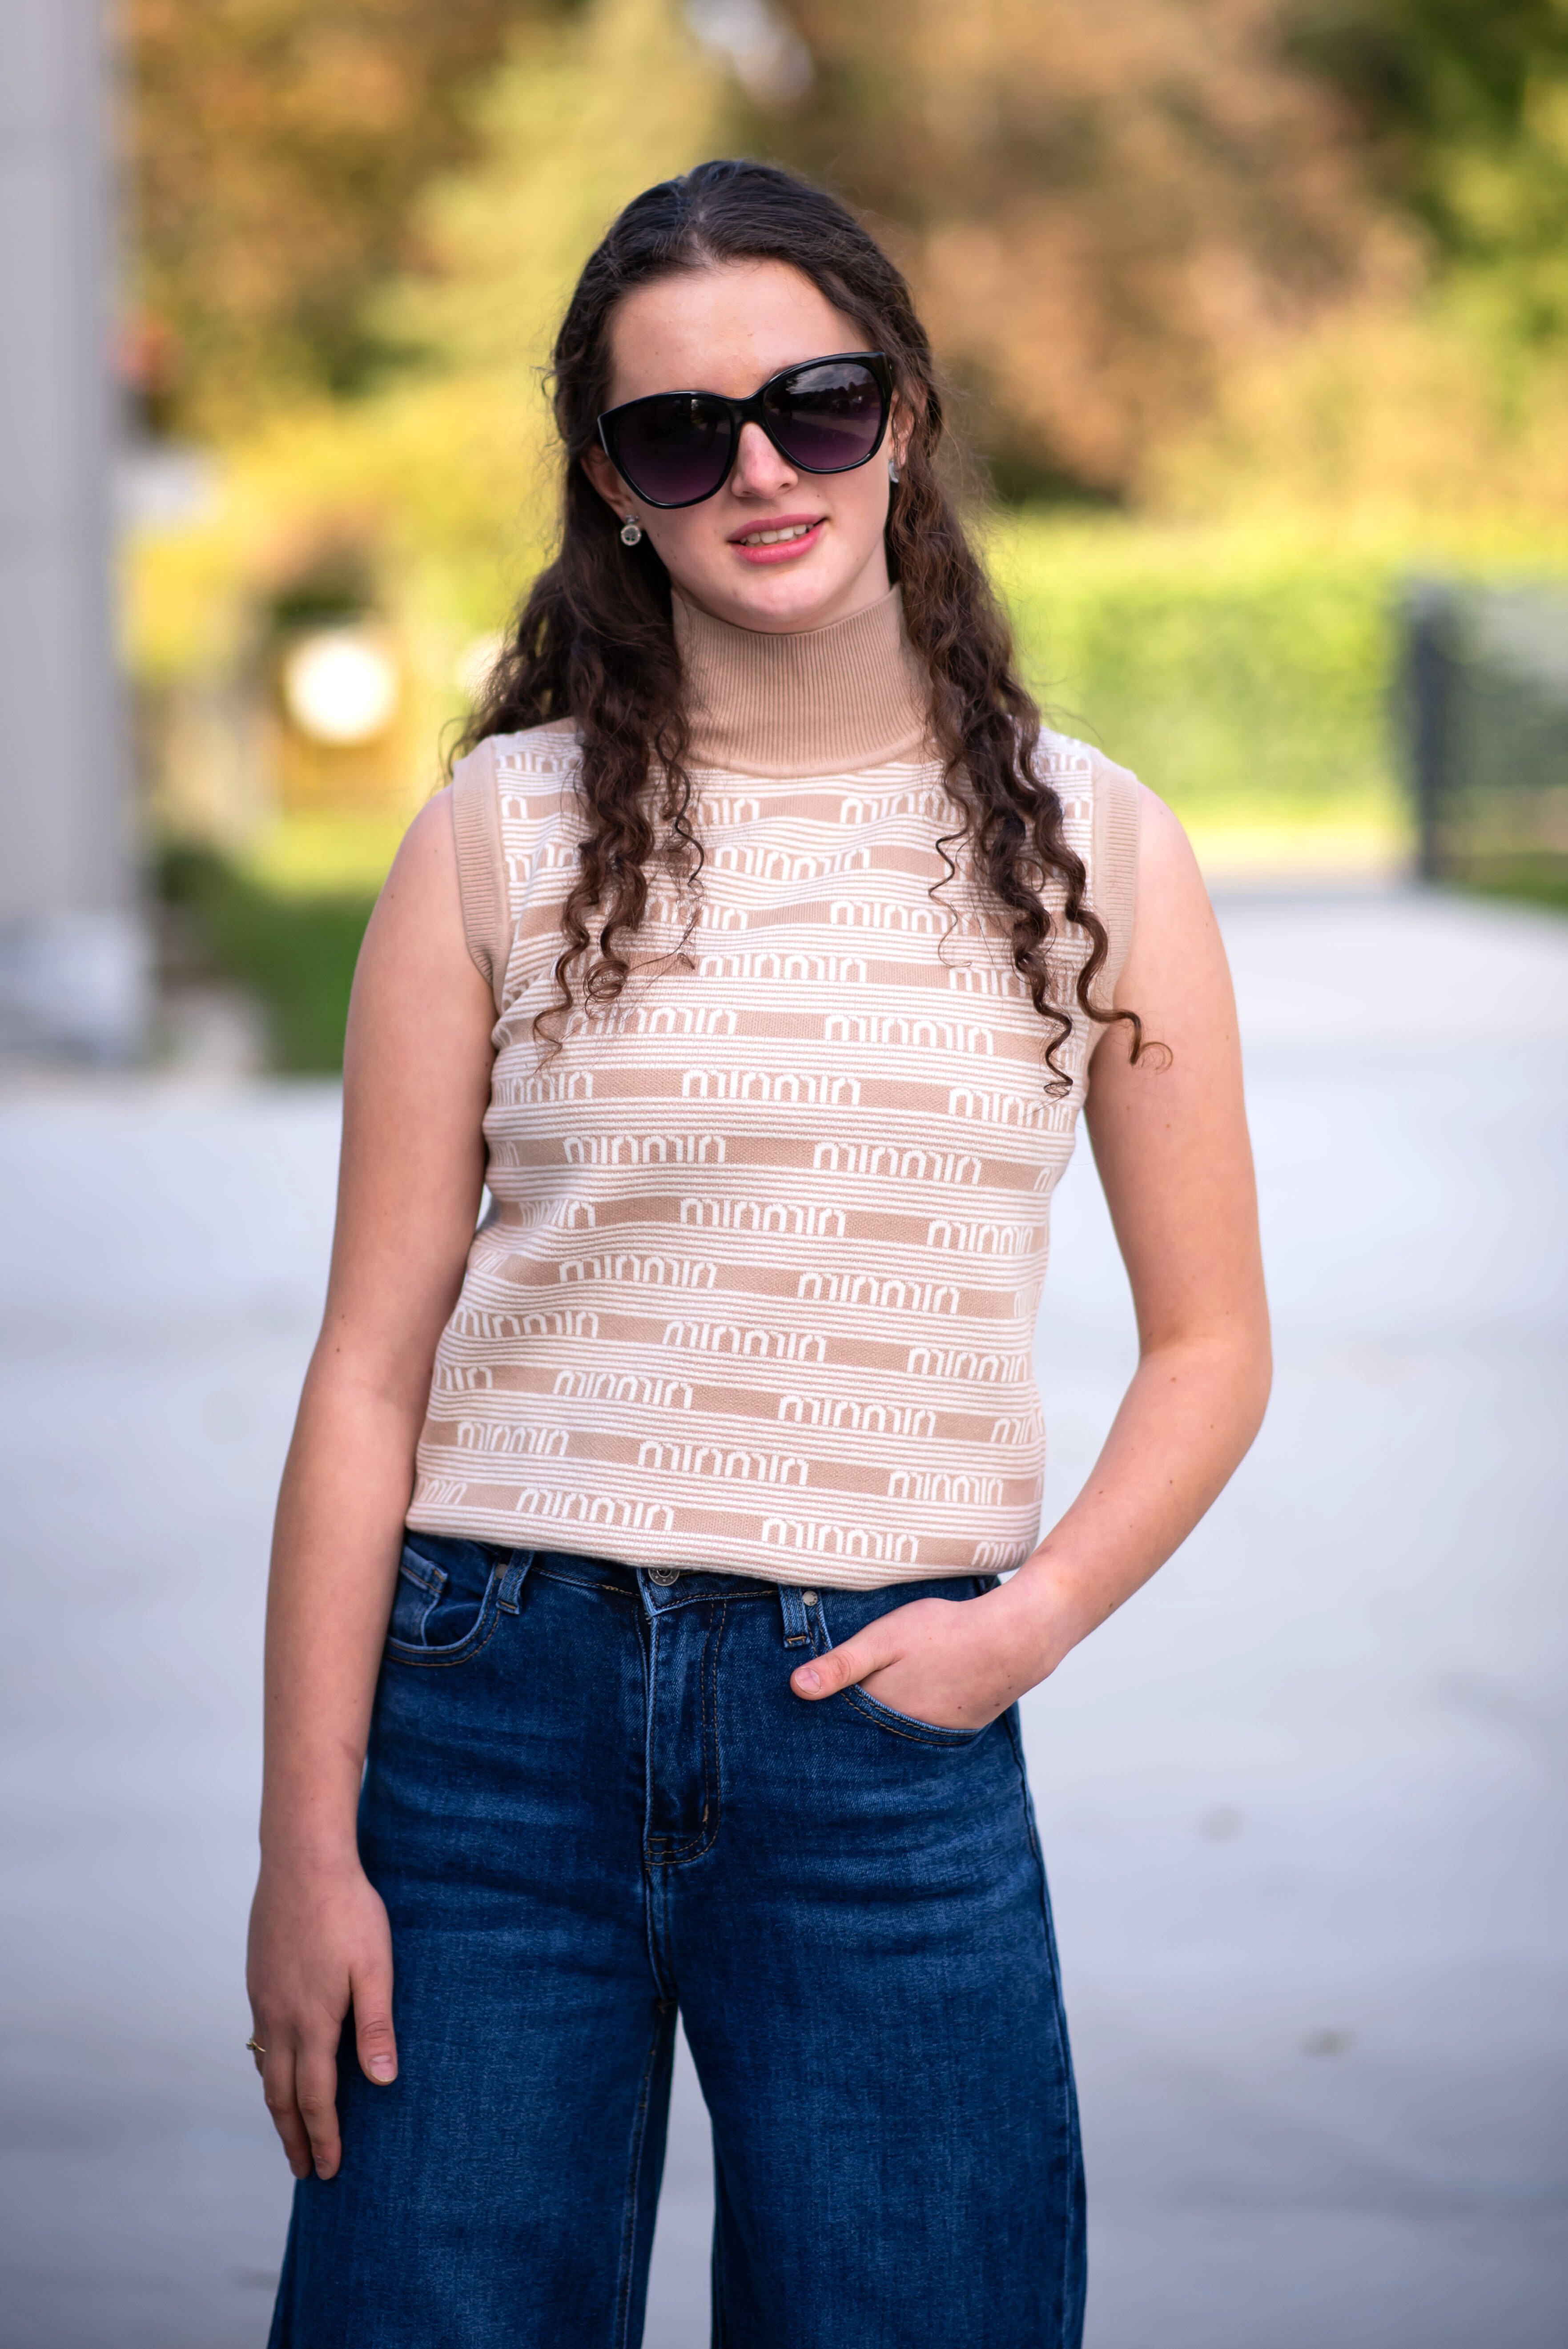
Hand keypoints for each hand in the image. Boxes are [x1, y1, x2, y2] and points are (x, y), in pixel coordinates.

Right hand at [246, 1853, 396, 2180]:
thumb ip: (377, 2025)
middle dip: (294, 2137)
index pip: (315, 2099)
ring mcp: (262, 1999)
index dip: (323, 2137)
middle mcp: (279, 2018)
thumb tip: (383, 2081)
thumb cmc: (348, 1911)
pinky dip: (267, 2068)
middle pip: (280, 2095)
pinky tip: (275, 2067)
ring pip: (265, 2068)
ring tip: (289, 2129)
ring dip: (277, 2105)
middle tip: (304, 2170)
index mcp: (311, 2022)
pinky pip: (258, 2038)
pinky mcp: (257, 1979)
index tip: (329, 2171)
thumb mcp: (375, 1966)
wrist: (301, 1860)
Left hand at [788, 1572, 1070, 1730]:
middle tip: (824, 1726)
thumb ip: (842, 1665)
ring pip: (893, 1736)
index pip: (839, 1726)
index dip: (820, 1720)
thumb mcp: (885, 1638)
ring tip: (862, 1719)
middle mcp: (906, 1733)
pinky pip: (920, 1733)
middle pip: (865, 1737)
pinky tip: (906, 1706)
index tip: (800, 1722)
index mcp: (883, 1711)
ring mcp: (933, 1734)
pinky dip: (908, 1723)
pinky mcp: (955, 1729)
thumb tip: (796, 1688)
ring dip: (878, 1728)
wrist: (1015, 1641)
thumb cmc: (945, 1633)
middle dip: (846, 1731)